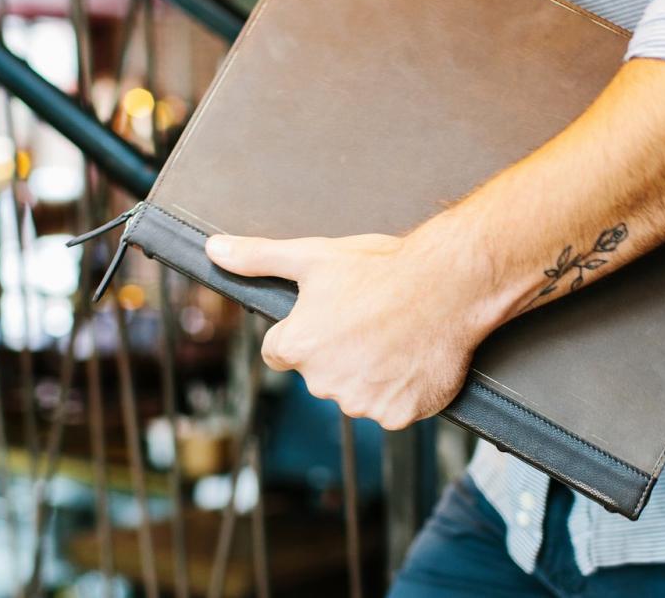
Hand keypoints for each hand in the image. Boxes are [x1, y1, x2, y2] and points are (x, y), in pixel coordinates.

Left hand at [206, 229, 505, 429]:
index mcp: (297, 346)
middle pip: (320, 373)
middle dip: (338, 351)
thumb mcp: (314, 255)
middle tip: (370, 319)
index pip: (280, 352)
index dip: (305, 331)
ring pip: (355, 391)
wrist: (449, 285)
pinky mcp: (397, 415)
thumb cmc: (382, 268)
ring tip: (395, 336)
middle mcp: (323, 382)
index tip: (332, 315)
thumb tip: (214, 250)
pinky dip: (400, 390)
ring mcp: (362, 402)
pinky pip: (391, 408)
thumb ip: (258, 257)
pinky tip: (411, 359)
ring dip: (370, 372)